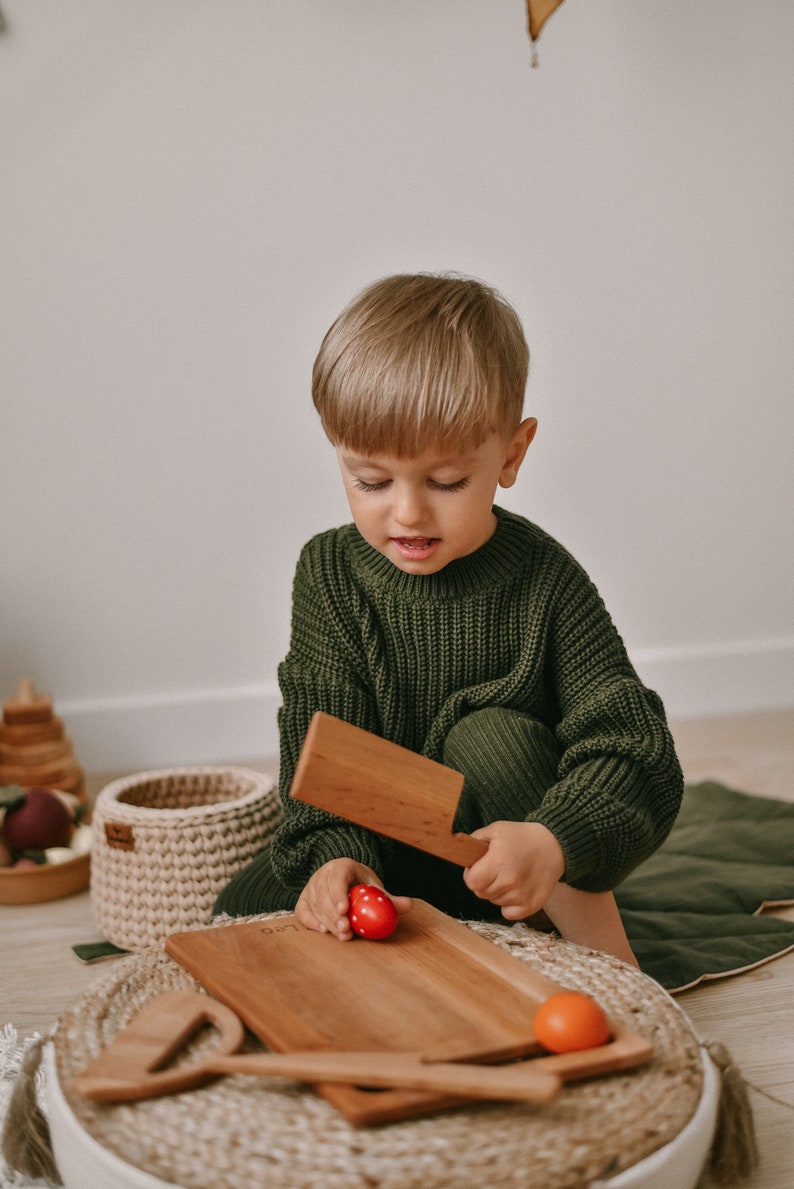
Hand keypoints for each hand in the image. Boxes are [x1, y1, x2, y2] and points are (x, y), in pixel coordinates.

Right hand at [295, 858, 411, 939]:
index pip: (337, 877)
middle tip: (346, 930)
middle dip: (335, 915)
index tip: (345, 910)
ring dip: (328, 922)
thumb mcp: (374, 888)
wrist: (344, 880)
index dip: (338, 893)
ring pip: (315, 905)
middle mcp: (323, 874)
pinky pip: (302, 912)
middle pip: (325, 895)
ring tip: (342, 935)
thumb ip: (389, 899)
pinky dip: (311, 922)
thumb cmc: (361, 885)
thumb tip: (408, 905)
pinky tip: (323, 931)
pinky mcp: (303, 900)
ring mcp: (311, 887)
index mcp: (342, 866)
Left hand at [463, 821, 564, 920]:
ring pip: (494, 902)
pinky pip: (507, 913)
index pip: (471, 882)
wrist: (554, 846)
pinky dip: (509, 905)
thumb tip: (459, 850)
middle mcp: (509, 881)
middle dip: (484, 882)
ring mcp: (521, 895)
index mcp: (498, 862)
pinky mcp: (531, 906)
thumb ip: (475, 840)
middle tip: (497, 869)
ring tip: (510, 875)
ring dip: (497, 892)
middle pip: (481, 893)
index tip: (479, 867)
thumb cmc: (522, 837)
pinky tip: (517, 889)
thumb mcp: (496, 830)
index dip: (471, 874)